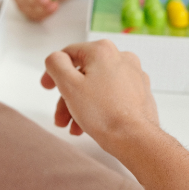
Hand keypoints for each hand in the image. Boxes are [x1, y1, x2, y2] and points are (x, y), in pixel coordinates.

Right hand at [41, 40, 158, 149]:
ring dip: (81, 104)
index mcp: (103, 50)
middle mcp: (121, 58)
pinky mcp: (140, 91)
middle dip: (68, 95)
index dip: (53, 72)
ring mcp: (134, 75)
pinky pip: (112, 94)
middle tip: (60, 116)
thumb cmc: (104, 113)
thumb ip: (56, 63)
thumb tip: (56, 58)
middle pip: (83, 73)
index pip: (68, 54)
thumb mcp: (68, 84)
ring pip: (97, 85)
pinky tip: (90, 124)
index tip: (48, 88)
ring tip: (74, 126)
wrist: (135, 138)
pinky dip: (99, 106)